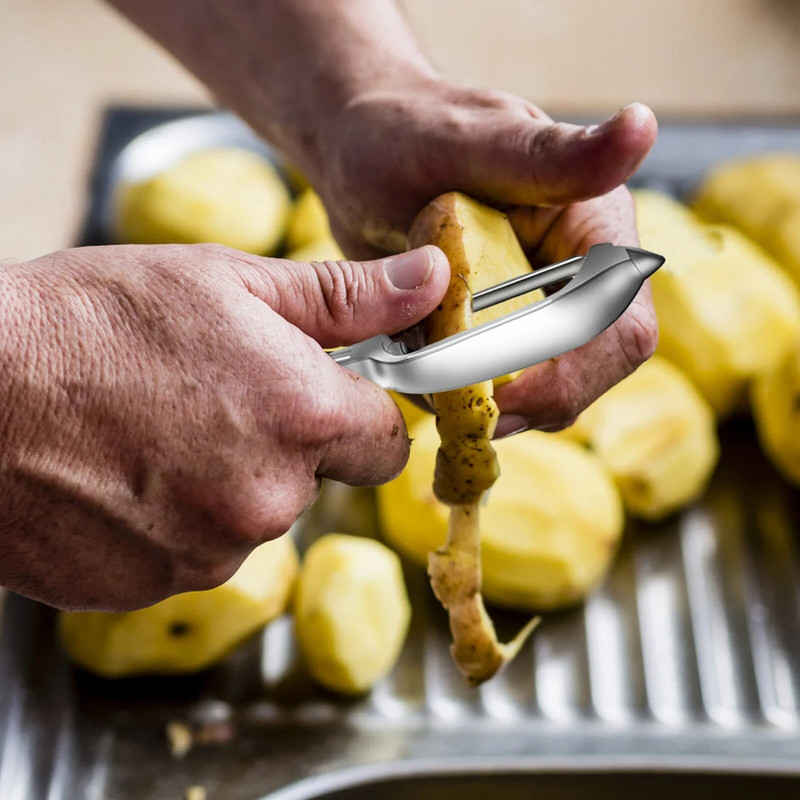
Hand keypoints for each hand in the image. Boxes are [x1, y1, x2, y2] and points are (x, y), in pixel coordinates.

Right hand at [0, 243, 448, 609]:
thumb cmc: (89, 323)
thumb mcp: (229, 282)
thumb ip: (346, 297)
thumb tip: (430, 283)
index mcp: (304, 416)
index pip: (388, 439)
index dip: (359, 415)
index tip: (327, 396)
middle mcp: (270, 497)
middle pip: (317, 480)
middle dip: (284, 445)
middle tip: (212, 399)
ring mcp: (210, 551)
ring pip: (253, 519)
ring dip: (222, 484)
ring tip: (153, 433)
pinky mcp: (154, 584)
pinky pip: (194, 553)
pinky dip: (172, 521)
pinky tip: (125, 475)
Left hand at [319, 80, 658, 430]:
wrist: (361, 157)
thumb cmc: (408, 131)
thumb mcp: (469, 141)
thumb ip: (551, 154)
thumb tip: (641, 126)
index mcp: (595, 227)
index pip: (619, 325)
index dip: (572, 372)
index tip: (501, 395)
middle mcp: (582, 276)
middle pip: (591, 371)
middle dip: (529, 400)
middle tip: (455, 407)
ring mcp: (543, 311)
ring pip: (547, 393)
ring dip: (492, 407)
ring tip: (428, 381)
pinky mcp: (506, 336)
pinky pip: (503, 392)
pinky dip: (465, 400)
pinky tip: (422, 377)